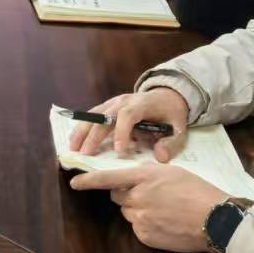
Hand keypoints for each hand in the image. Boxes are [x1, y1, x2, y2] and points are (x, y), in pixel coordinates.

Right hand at [68, 87, 189, 160]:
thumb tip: (160, 157)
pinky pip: (93, 114)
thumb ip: (171, 143)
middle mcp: (124, 101)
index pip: (128, 115)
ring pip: (94, 114)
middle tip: (85, 154)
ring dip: (82, 130)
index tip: (119, 151)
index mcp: (142, 104)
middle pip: (105, 116)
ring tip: (73, 147)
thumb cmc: (171, 113)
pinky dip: (83, 126)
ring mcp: (114, 102)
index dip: (122, 132)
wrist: (167, 95)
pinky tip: (75, 139)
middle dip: (94, 135)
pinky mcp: (108, 105)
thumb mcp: (179, 128)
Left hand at [69, 163, 226, 252]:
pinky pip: (138, 229)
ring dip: (139, 211)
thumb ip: (148, 174)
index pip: (107, 178)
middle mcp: (137, 197)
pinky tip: (166, 224)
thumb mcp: (172, 172)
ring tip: (165, 211)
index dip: (88, 181)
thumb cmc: (198, 191)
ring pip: (129, 213)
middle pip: (118, 197)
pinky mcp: (146, 236)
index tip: (74, 182)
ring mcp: (140, 218)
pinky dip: (147, 226)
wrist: (216, 219)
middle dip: (128, 195)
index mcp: (143, 178)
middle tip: (151, 196)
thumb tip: (136, 179)